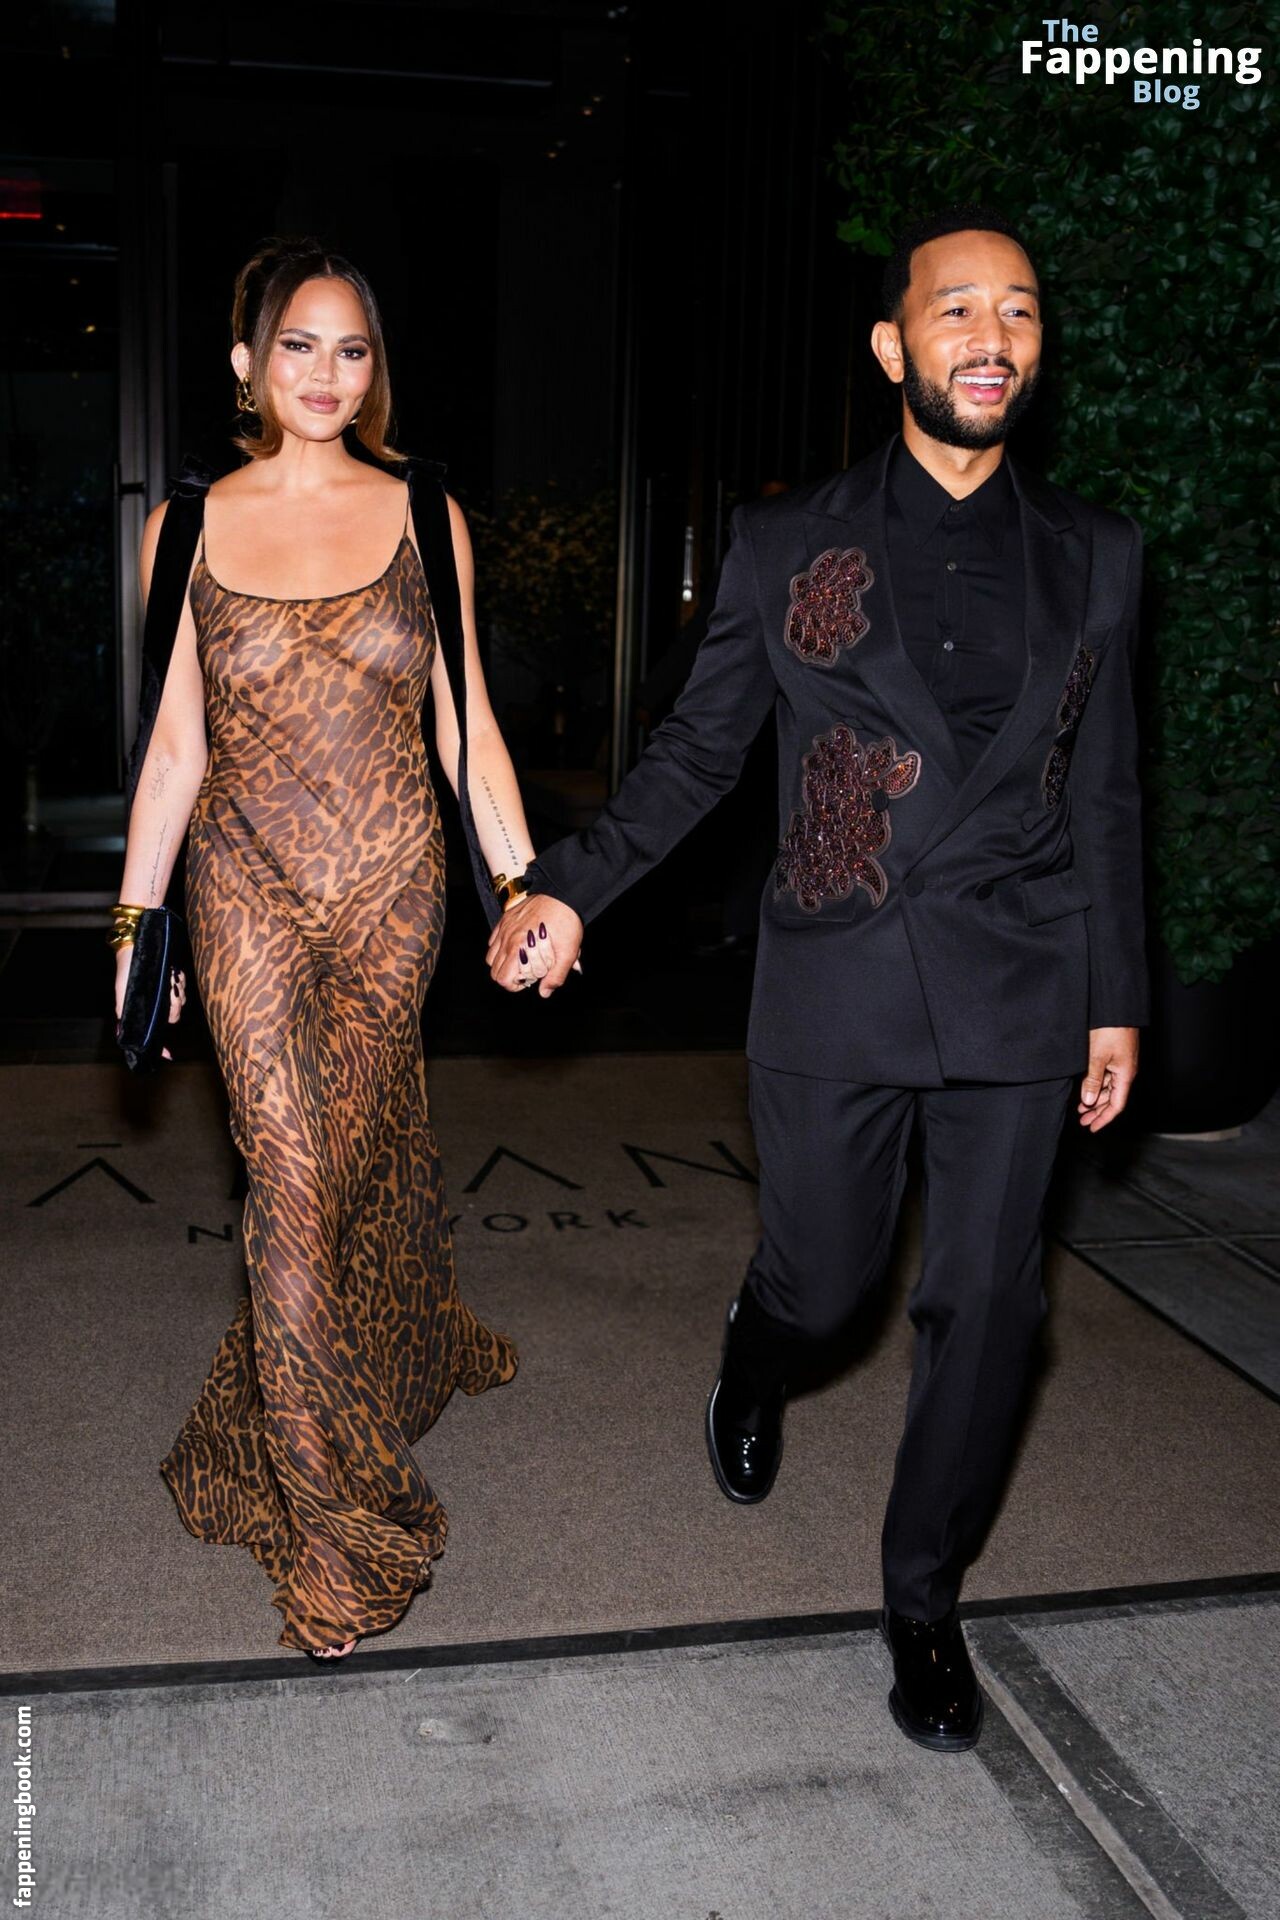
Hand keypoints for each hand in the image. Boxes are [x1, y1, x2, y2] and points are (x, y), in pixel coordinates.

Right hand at [114, 945, 186, 1061]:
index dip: (161, 1048)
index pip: (157, 1033)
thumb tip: (122, 1034)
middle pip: (174, 1015)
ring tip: (167, 979)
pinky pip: (184, 984)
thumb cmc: (126, 973)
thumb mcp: (122, 993)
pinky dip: (180, 979)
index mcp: (149, 1011)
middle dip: (173, 1004)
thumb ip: (122, 1015)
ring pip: (182, 1000)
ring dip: (176, 989)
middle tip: (168, 990)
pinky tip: (172, 973)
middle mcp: (160, 1004)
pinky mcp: (176, 979)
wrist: (134, 949)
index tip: (167, 1055)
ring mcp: (169, 992)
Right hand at [487, 894, 583, 997]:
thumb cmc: (567, 921)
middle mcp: (507, 939)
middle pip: (494, 971)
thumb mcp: (568, 953)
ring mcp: (504, 928)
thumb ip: (556, 976)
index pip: (503, 979)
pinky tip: (515, 946)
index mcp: (520, 949)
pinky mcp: (506, 918)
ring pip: (490, 956)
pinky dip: (499, 947)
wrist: (563, 893)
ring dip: (502, 963)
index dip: (514, 986)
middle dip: (508, 977)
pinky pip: (493, 939)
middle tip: (526, 973)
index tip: (527, 982)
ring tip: (520, 961)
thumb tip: (545, 992)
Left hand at [1077, 1026, 1138, 1131]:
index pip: (1116, 1105)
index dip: (1104, 1118)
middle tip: (1082, 1120)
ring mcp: (1120, 1064)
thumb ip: (1092, 1080)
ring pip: (1108, 1088)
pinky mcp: (1115, 1056)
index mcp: (1125, 1075)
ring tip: (1080, 1107)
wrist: (1117, 1007)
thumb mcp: (1097, 1056)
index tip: (1092, 1128)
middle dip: (1097, 1111)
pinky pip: (1106, 1076)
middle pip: (1112, 1098)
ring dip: (1094, 1098)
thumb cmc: (1111, 1029)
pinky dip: (1096, 1085)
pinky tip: (1085, 1088)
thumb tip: (1087, 1100)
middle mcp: (1125, 1072)